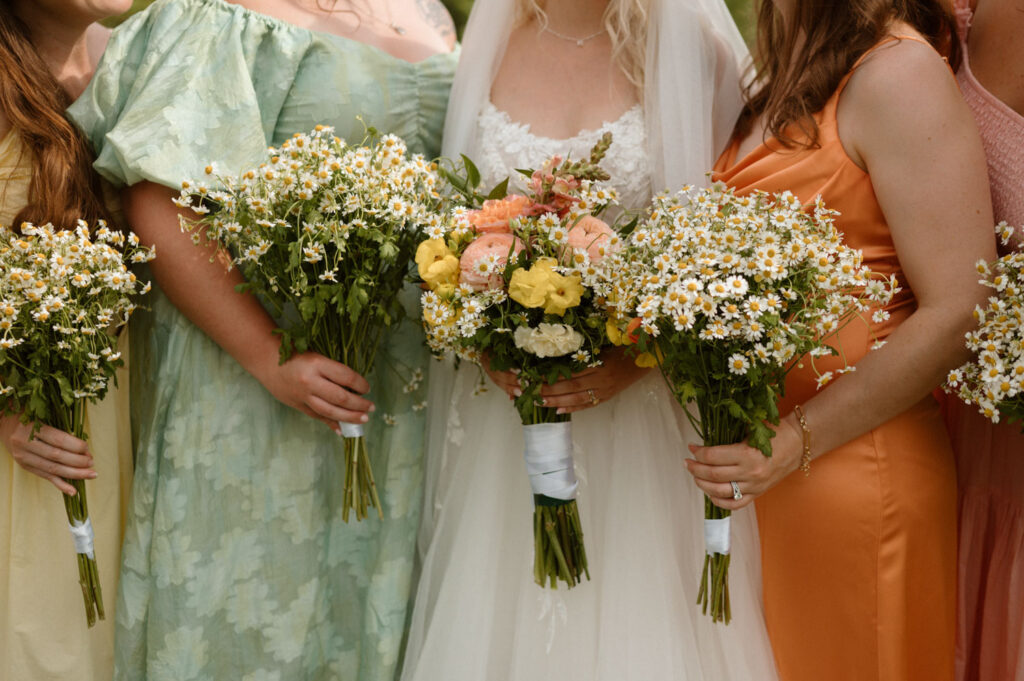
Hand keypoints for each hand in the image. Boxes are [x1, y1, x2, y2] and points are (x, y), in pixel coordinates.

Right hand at [0, 415, 94, 494]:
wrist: (4, 424)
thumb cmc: (30, 417)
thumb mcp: (43, 416)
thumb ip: (60, 429)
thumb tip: (83, 447)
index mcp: (31, 428)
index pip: (58, 440)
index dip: (76, 446)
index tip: (88, 450)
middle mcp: (25, 444)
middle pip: (56, 456)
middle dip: (77, 461)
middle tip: (92, 463)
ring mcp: (24, 457)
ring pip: (52, 469)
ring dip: (74, 474)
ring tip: (91, 475)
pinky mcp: (25, 466)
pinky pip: (45, 476)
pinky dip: (60, 484)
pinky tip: (73, 491)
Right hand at [254, 351, 374, 431]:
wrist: (266, 361)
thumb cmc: (296, 354)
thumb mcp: (317, 356)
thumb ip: (333, 370)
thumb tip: (355, 386)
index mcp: (317, 364)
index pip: (346, 376)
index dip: (360, 384)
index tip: (367, 388)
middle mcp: (310, 381)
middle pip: (340, 397)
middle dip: (359, 404)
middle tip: (371, 407)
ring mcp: (303, 396)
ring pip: (330, 411)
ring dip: (349, 417)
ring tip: (363, 419)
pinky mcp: (297, 405)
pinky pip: (317, 416)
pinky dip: (331, 423)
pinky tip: (342, 429)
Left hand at [482, 348, 649, 412]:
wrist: (646, 358)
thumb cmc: (622, 345)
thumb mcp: (602, 344)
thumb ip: (582, 350)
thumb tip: (555, 351)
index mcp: (597, 362)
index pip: (566, 372)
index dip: (547, 375)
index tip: (528, 374)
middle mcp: (600, 379)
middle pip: (567, 387)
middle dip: (545, 390)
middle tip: (526, 390)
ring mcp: (604, 390)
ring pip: (574, 398)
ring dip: (554, 402)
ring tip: (536, 402)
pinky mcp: (607, 397)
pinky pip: (587, 405)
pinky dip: (572, 408)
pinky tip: (558, 411)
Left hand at [684, 413, 803, 509]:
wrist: (798, 444)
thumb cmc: (775, 432)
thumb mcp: (752, 429)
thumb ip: (730, 436)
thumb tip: (705, 441)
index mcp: (747, 454)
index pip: (713, 457)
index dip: (699, 453)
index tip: (692, 447)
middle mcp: (750, 473)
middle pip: (713, 475)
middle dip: (695, 468)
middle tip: (688, 462)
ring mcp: (754, 486)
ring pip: (720, 491)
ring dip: (702, 484)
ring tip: (695, 475)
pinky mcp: (758, 493)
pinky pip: (735, 504)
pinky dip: (719, 501)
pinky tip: (710, 492)